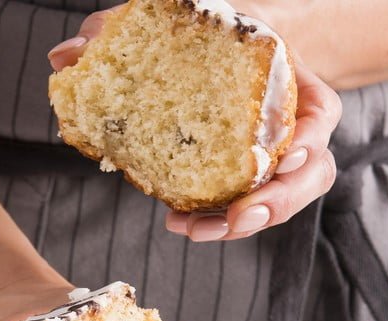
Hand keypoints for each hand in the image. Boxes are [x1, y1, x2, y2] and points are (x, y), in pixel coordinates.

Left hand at [48, 8, 342, 242]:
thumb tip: (64, 54)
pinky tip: (182, 224)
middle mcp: (290, 126)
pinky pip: (247, 210)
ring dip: (244, 224)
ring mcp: (274, 159)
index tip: (288, 153)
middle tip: (237, 218)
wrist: (219, 57)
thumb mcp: (176, 22)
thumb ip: (124, 29)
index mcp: (290, 83)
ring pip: (281, 202)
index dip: (310, 137)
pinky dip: (217, 222)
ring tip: (198, 232)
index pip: (322, 112)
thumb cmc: (207, 39)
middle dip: (277, 202)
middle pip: (309, 173)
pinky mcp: (249, 182)